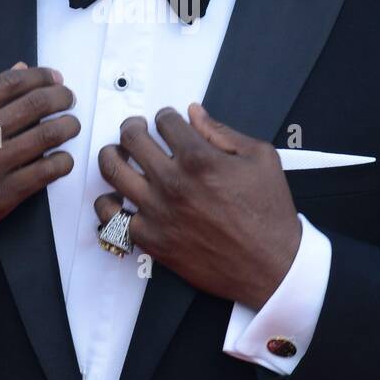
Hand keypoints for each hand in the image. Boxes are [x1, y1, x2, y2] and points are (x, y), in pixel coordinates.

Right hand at [0, 63, 79, 256]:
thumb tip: (18, 71)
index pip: (14, 81)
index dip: (43, 76)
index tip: (54, 80)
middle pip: (37, 104)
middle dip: (62, 97)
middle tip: (68, 100)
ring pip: (48, 136)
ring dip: (68, 126)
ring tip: (70, 125)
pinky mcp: (0, 197)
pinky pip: (46, 173)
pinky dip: (62, 161)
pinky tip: (60, 158)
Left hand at [94, 104, 300, 308]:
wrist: (271, 266)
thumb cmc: (268, 215)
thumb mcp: (261, 159)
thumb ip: (222, 132)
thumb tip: (195, 114)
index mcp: (200, 159)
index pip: (165, 121)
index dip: (166, 116)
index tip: (168, 121)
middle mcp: (174, 183)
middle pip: (131, 138)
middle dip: (132, 127)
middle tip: (136, 129)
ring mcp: (158, 212)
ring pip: (112, 171)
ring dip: (112, 155)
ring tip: (118, 155)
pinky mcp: (151, 239)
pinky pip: (111, 217)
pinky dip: (108, 204)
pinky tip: (116, 197)